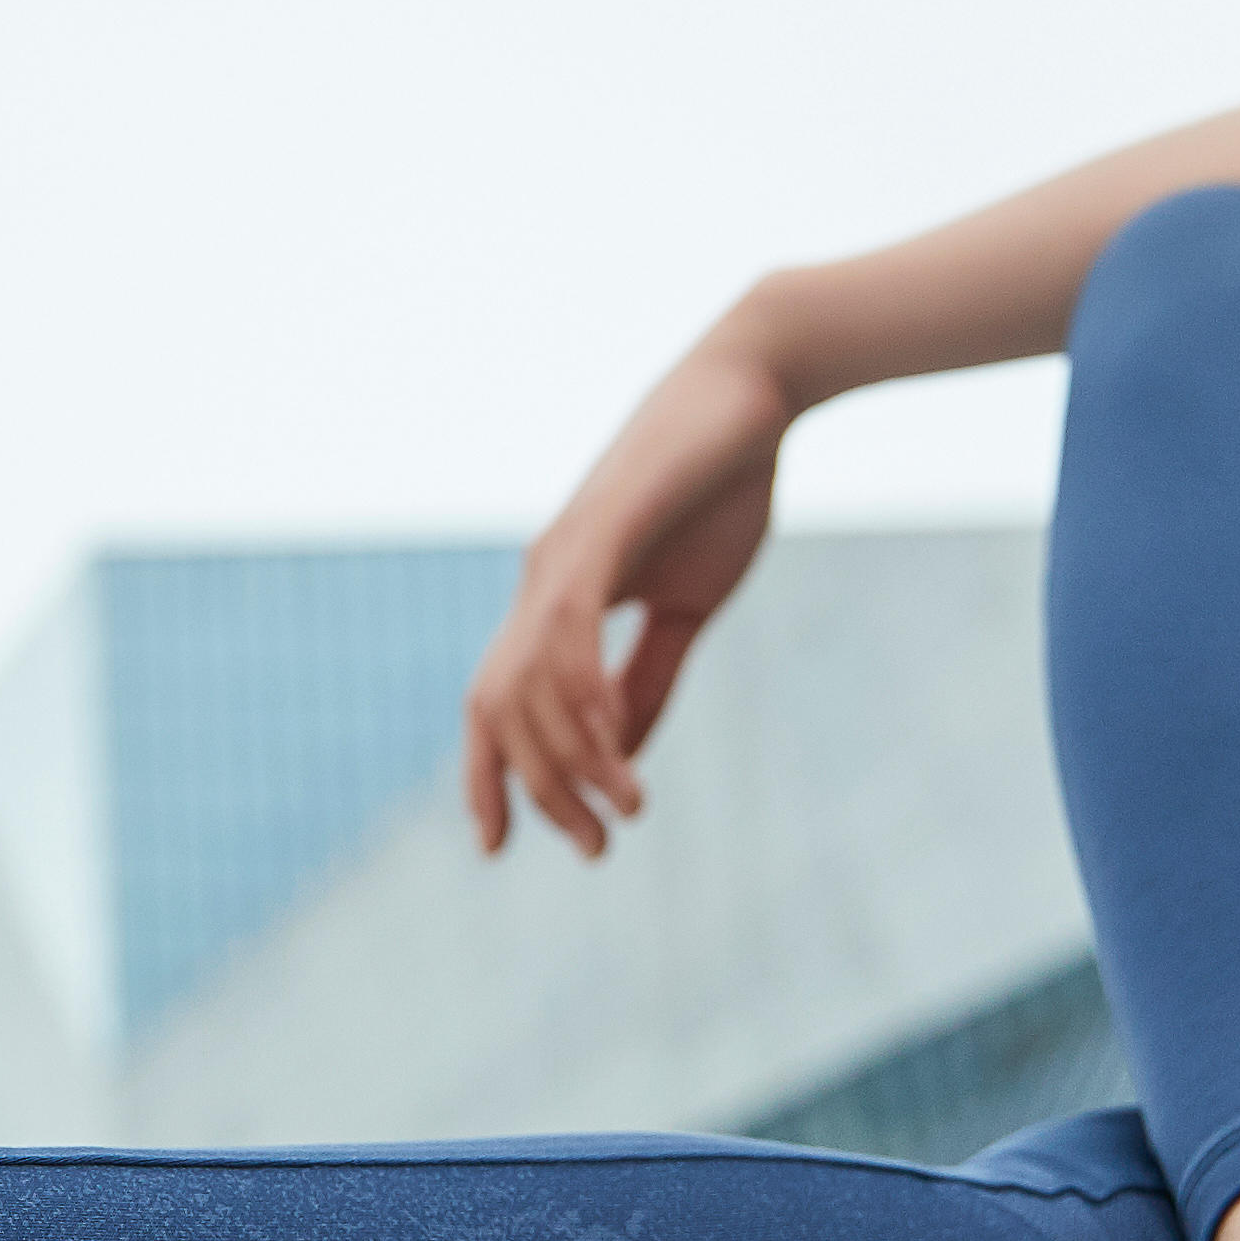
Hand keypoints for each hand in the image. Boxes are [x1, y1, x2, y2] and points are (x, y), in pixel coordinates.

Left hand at [462, 329, 791, 859]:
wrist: (752, 392)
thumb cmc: (720, 490)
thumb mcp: (683, 607)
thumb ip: (647, 678)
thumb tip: (617, 755)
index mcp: (554, 601)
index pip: (495, 703)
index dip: (487, 775)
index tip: (502, 847)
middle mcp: (541, 580)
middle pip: (499, 709)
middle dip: (535, 791)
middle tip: (595, 848)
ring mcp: (562, 553)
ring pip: (531, 682)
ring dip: (573, 759)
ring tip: (625, 808)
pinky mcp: (599, 528)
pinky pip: (567, 628)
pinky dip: (579, 693)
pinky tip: (608, 743)